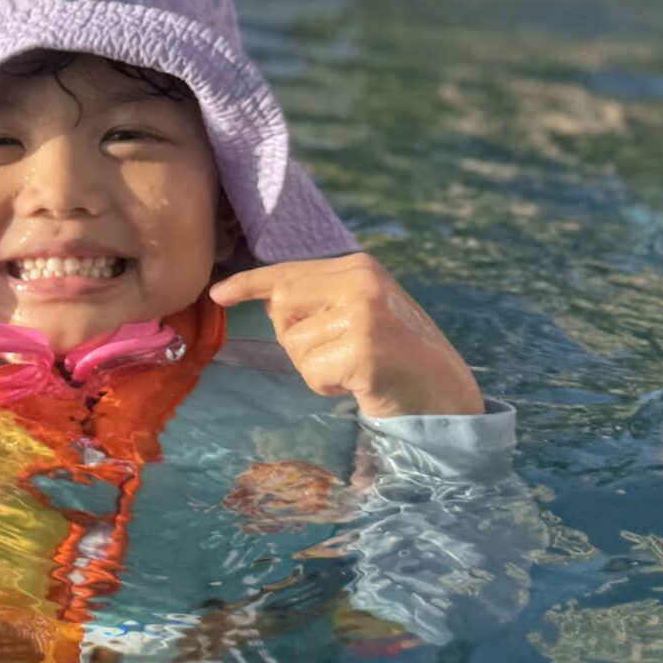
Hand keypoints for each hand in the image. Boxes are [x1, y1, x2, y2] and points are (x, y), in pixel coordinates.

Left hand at [210, 252, 483, 419]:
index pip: (290, 271)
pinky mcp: (362, 348)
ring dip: (312, 367)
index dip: (249, 283)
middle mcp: (361, 281)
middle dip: (294, 337)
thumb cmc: (398, 359)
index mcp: (360, 267)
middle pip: (282, 304)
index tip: (217, 294)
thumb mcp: (360, 315)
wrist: (445, 395)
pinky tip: (357, 384)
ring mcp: (363, 312)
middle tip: (332, 354)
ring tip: (351, 369)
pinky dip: (325, 385)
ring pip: (293, 342)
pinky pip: (310, 370)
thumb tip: (270, 303)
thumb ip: (321, 302)